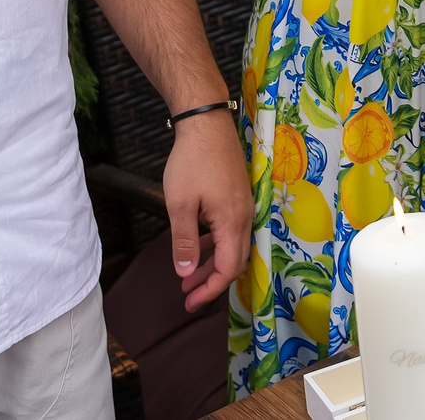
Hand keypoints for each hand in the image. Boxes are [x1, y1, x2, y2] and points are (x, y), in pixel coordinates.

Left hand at [164, 110, 252, 309]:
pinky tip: (199, 245)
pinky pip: (231, 229)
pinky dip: (215, 244)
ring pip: (232, 245)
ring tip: (188, 275)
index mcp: (232, 222)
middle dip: (211, 281)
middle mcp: (244, 216)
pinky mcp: (238, 195)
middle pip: (234, 261)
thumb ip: (185, 242)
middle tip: (188, 295)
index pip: (228, 269)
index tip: (190, 302)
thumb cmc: (192, 162)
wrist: (207, 123)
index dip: (210, 290)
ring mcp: (243, 205)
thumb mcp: (180, 205)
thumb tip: (186, 273)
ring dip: (211, 263)